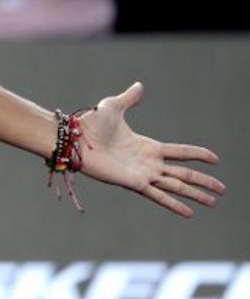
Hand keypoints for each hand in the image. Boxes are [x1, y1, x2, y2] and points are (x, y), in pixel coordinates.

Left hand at [77, 83, 224, 216]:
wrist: (76, 138)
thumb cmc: (91, 124)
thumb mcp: (113, 107)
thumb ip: (129, 99)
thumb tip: (140, 86)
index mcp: (148, 146)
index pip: (180, 152)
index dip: (198, 154)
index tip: (215, 159)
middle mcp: (149, 163)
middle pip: (184, 173)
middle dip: (204, 181)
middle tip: (222, 190)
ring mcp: (143, 174)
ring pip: (177, 186)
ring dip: (195, 194)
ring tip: (213, 202)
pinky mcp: (134, 183)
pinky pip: (158, 195)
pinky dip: (174, 204)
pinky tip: (189, 213)